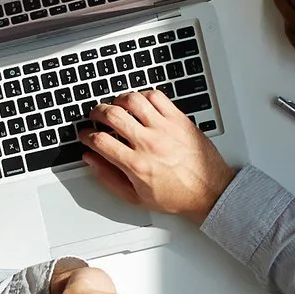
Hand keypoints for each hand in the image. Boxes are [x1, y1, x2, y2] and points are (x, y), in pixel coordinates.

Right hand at [80, 85, 235, 221]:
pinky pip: (157, 97)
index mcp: (136, 164)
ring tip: (116, 106)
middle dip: (96, 113)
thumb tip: (91, 160)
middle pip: (112, 115)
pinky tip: (140, 104)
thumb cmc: (176, 196)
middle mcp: (149, 143)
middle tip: (95, 117)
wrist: (209, 191)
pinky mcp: (179, 119)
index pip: (100, 140)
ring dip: (118, 100)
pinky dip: (143, 96)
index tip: (86, 135)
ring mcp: (165, 128)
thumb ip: (109, 178)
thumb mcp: (136, 197)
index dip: (86, 135)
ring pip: (133, 100)